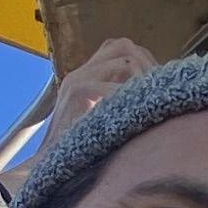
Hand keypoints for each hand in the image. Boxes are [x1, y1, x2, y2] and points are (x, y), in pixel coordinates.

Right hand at [36, 34, 156, 144]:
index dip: (143, 58)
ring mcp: (77, 80)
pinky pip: (113, 86)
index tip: (158, 80)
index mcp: (86, 75)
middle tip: (159, 85)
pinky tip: (138, 112)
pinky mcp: (77, 92)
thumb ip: (118, 99)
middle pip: (122, 45)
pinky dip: (130, 97)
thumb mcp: (101, 116)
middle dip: (146, 62)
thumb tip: (152, 92)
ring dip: (143, 78)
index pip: (120, 47)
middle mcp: (81, 72)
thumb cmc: (79, 146)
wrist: (49, 163)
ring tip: (150, 98)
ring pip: (124, 60)